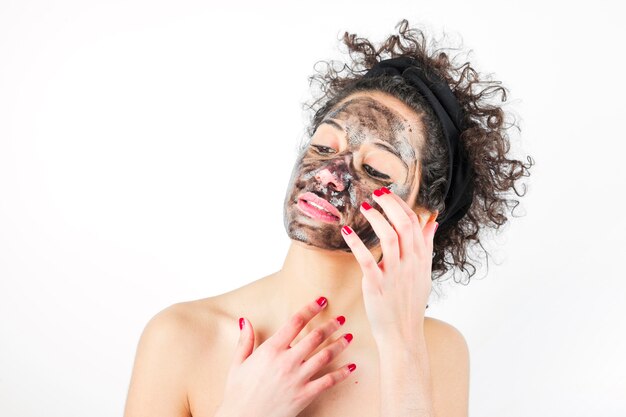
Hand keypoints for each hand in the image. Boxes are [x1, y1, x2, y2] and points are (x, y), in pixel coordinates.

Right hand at [216, 297, 355, 416]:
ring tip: (349, 337)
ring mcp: (298, 378)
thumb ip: (245, 341)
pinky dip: (342, 373)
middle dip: (330, 325)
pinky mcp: (305, 395)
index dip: (311, 309)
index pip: (296, 322)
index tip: (321, 301)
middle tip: (340, 319)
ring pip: (325, 356)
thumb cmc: (238, 394)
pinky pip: (328, 381)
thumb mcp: (237, 364)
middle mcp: (287, 361)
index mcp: (271, 350)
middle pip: (315, 337)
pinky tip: (351, 367)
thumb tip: (245, 321)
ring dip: (339, 345)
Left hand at [340, 186, 437, 343]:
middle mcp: (411, 264)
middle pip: (405, 225)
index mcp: (421, 259)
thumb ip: (426, 246)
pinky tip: (347, 232)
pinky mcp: (378, 286)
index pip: (415, 223)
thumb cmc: (410, 303)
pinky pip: (367, 261)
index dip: (402, 205)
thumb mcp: (424, 273)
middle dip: (391, 204)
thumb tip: (431, 222)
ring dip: (377, 219)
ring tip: (365, 207)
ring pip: (390, 238)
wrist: (404, 334)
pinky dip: (357, 244)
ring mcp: (395, 275)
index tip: (389, 193)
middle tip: (377, 193)